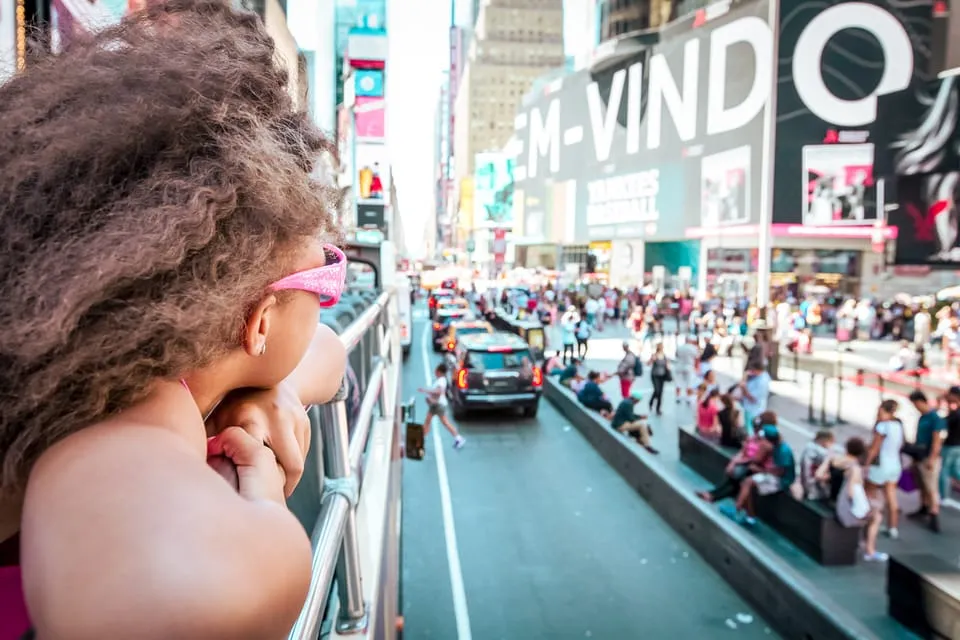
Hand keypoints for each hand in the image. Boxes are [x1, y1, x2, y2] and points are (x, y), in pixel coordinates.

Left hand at [207, 381, 309, 496]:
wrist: (270, 372)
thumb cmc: (237, 400)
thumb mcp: (220, 415)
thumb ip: (210, 439)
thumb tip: (195, 467)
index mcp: (250, 418)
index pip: (259, 459)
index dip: (256, 481)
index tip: (250, 495)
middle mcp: (277, 418)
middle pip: (291, 468)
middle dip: (283, 486)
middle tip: (270, 497)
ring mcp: (295, 419)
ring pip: (298, 463)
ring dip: (288, 477)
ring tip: (272, 484)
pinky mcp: (306, 422)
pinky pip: (303, 454)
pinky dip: (291, 465)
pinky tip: (279, 466)